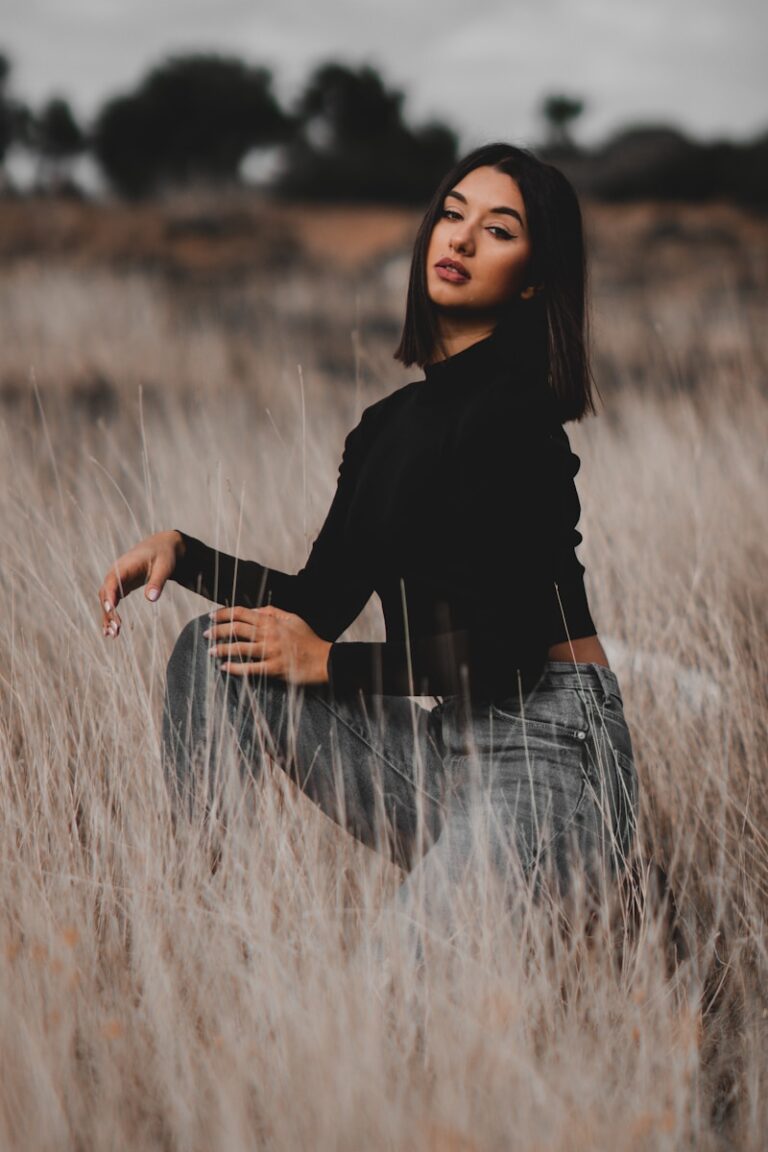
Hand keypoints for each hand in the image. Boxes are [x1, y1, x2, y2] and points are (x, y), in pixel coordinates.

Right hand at [98, 530, 183, 638]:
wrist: (163, 547)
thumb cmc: (164, 555)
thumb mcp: (165, 567)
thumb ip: (157, 582)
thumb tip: (151, 599)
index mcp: (124, 566)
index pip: (112, 582)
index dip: (109, 595)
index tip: (110, 609)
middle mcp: (116, 573)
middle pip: (106, 594)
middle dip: (108, 612)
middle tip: (115, 630)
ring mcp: (117, 580)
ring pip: (107, 600)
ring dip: (108, 617)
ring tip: (112, 635)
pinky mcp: (121, 587)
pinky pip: (112, 602)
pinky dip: (111, 615)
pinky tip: (111, 630)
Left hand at [204, 605, 331, 684]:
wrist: (323, 660)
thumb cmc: (308, 639)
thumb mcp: (293, 619)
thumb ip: (273, 612)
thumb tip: (255, 610)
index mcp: (272, 621)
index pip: (241, 613)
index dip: (223, 614)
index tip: (211, 617)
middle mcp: (268, 635)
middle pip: (235, 629)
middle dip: (217, 631)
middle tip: (206, 634)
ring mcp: (270, 652)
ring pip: (239, 648)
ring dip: (222, 649)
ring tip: (211, 651)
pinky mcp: (273, 669)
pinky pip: (249, 668)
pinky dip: (235, 668)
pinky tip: (224, 668)